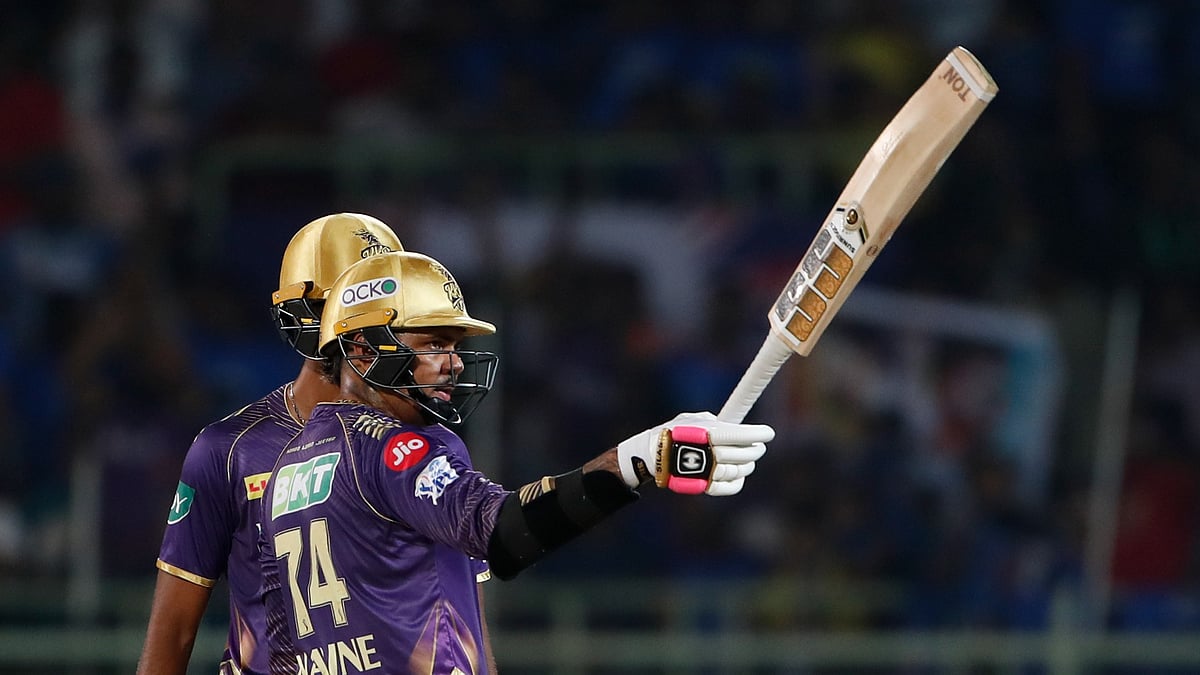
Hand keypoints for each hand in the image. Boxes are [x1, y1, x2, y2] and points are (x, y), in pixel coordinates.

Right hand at [616, 411, 774, 495]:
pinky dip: (739, 481)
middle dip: (756, 450)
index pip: (743, 435)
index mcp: (710, 434)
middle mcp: (712, 453)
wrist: (650, 457)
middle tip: (759, 446)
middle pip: (744, 454)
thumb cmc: (670, 433)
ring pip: (740, 470)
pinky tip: (740, 474)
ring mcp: (709, 471)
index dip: (760, 434)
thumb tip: (728, 424)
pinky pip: (731, 486)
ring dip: (748, 464)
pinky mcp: (705, 486)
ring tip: (749, 459)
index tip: (769, 433)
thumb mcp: (689, 418)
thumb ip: (711, 421)